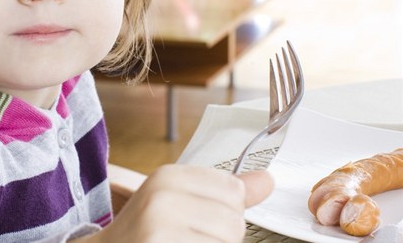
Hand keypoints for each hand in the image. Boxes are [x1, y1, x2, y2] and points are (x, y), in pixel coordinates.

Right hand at [76, 164, 272, 242]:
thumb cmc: (144, 231)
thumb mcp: (178, 200)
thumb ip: (224, 191)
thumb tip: (267, 180)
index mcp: (167, 176)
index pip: (232, 190)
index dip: (222, 210)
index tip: (196, 217)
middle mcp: (163, 197)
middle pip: (233, 221)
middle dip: (218, 236)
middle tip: (186, 237)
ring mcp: (161, 227)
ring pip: (227, 242)